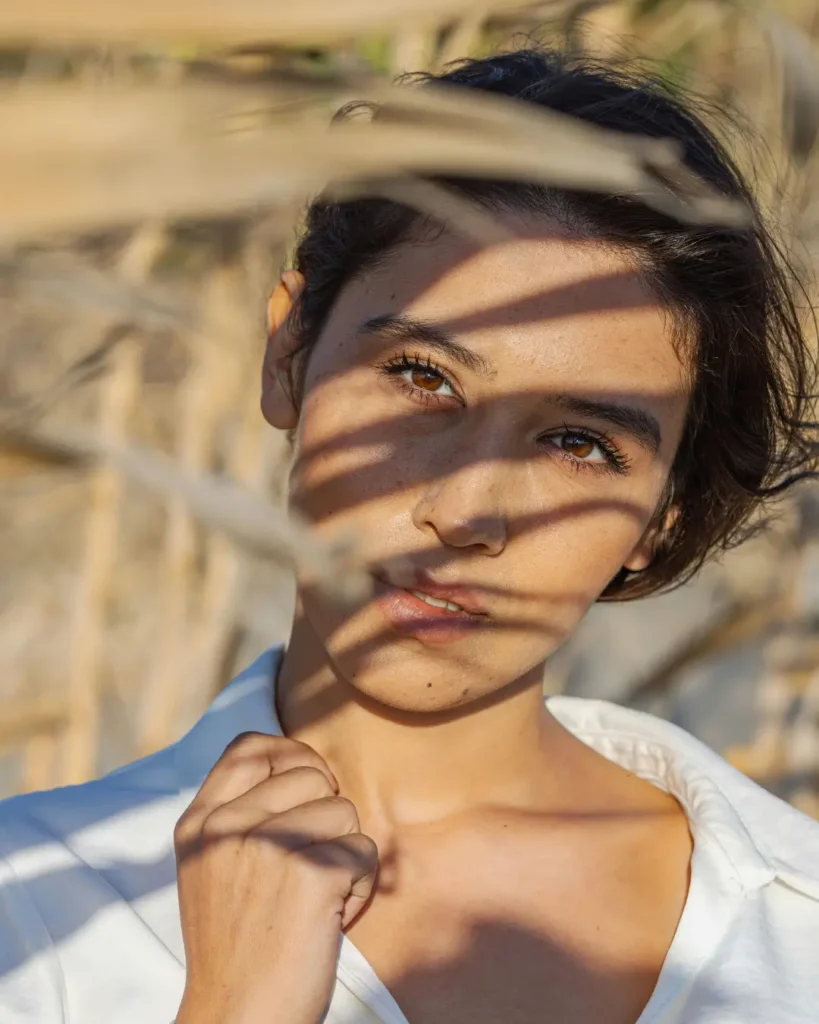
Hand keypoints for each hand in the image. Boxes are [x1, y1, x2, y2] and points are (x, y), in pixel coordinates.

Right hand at [173, 732, 377, 1023]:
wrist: (238, 1019)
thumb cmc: (239, 946)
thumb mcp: (212, 869)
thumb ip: (240, 815)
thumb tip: (304, 766)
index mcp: (199, 824)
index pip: (249, 746)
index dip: (291, 756)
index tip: (307, 788)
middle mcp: (226, 828)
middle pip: (310, 774)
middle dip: (326, 816)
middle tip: (309, 866)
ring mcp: (266, 847)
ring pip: (344, 810)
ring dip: (345, 854)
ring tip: (317, 898)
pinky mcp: (310, 874)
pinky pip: (364, 850)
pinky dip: (362, 887)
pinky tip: (332, 918)